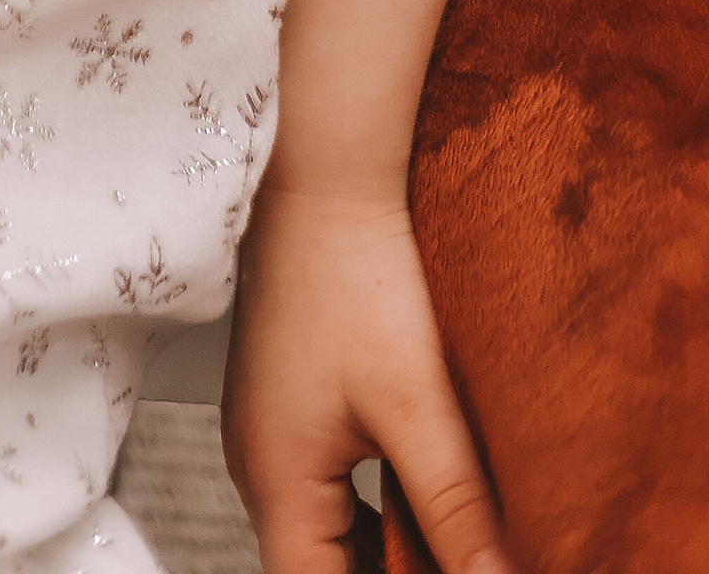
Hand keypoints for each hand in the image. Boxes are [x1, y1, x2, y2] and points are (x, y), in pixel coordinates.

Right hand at [225, 179, 512, 573]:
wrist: (320, 179)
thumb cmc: (352, 274)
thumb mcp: (418, 404)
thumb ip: (456, 510)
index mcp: (277, 481)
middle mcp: (257, 466)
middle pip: (315, 568)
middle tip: (450, 563)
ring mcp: (266, 433)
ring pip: (321, 532)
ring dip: (378, 554)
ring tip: (440, 549)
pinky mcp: (283, 405)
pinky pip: (321, 490)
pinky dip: (367, 513)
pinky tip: (413, 501)